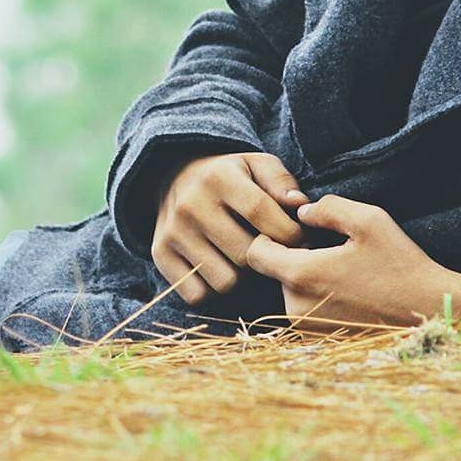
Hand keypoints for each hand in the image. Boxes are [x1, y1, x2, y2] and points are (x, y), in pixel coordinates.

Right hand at [152, 150, 310, 304]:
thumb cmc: (230, 176)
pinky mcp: (160, 255)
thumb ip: (281, 181)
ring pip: (224, 281)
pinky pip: (198, 295)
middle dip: (266, 257)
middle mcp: (191, 204)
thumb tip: (299, 206)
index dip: (289, 233)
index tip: (300, 239)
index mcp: (218, 177)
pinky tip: (221, 267)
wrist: (177, 175)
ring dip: (242, 278)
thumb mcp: (256, 165)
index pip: (260, 213)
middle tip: (272, 252)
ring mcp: (173, 232)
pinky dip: (214, 289)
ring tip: (244, 258)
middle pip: (244, 254)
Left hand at [245, 193, 460, 330]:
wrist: (431, 312)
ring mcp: (307, 329)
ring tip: (342, 268)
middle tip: (329, 247)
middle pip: (271, 271)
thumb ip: (326, 208)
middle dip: (290, 254)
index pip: (255, 252)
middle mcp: (297, 308)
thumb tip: (298, 210)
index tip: (298, 230)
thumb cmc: (400, 264)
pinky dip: (315, 294)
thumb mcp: (369, 220)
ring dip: (304, 274)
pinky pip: (302, 308)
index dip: (270, 234)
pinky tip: (346, 287)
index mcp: (303, 276)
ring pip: (287, 288)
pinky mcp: (319, 340)